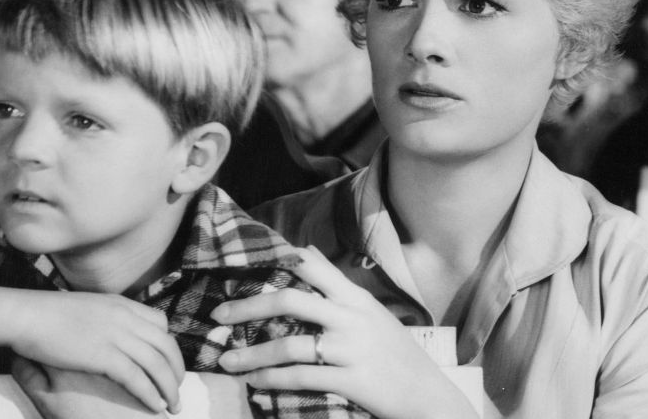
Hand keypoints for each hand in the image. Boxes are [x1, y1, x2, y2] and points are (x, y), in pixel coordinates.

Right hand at [0, 288, 184, 413]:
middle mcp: (124, 317)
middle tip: (178, 389)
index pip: (160, 322)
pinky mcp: (103, 355)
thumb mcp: (84, 307)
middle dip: (177, 370)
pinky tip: (155, 406)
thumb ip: (104, 317)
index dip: (168, 345)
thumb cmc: (45, 314)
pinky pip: (137, 377)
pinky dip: (151, 393)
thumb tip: (111, 329)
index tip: (167, 364)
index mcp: (120, 304)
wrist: (25, 315)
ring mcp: (115, 335)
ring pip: (157, 363)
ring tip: (174, 406)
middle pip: (166, 344)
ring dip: (170, 387)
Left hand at [211, 246, 476, 418]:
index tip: (241, 267)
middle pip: (291, 300)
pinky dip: (272, 380)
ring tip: (226, 361)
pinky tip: (254, 383)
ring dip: (252, 354)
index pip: (312, 267)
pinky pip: (302, 378)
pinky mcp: (351, 380)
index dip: (275, 262)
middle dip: (249, 306)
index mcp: (354, 297)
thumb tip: (304, 252)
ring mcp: (351, 349)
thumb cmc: (395, 352)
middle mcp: (351, 317)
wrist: (428, 396)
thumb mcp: (370, 310)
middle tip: (219, 314)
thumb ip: (337, 285)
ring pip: (290, 345)